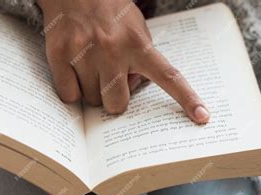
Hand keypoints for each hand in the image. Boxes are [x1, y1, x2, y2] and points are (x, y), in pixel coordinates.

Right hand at [37, 0, 209, 122]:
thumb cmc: (109, 10)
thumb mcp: (135, 28)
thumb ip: (140, 60)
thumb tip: (131, 89)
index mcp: (137, 43)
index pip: (168, 76)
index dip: (186, 98)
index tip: (202, 117)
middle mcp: (111, 50)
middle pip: (117, 104)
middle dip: (114, 99)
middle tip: (109, 80)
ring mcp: (83, 54)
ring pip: (91, 101)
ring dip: (93, 92)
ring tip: (90, 67)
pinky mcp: (59, 56)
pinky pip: (69, 96)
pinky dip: (72, 91)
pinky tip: (74, 72)